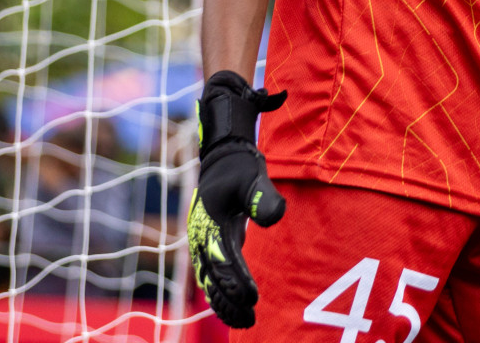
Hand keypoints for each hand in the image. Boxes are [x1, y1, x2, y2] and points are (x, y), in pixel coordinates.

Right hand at [188, 71, 286, 327]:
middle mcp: (202, 235)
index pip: (223, 259)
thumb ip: (263, 197)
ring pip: (208, 280)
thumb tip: (277, 217)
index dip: (237, 280)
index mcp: (211, 222)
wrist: (222, 157)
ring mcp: (202, 241)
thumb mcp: (254, 176)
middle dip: (229, 300)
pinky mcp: (208, 244)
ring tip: (244, 321)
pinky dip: (219, 293)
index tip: (253, 297)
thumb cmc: (240, 168)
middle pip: (213, 276)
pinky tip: (233, 308)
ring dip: (223, 302)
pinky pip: (209, 274)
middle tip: (250, 318)